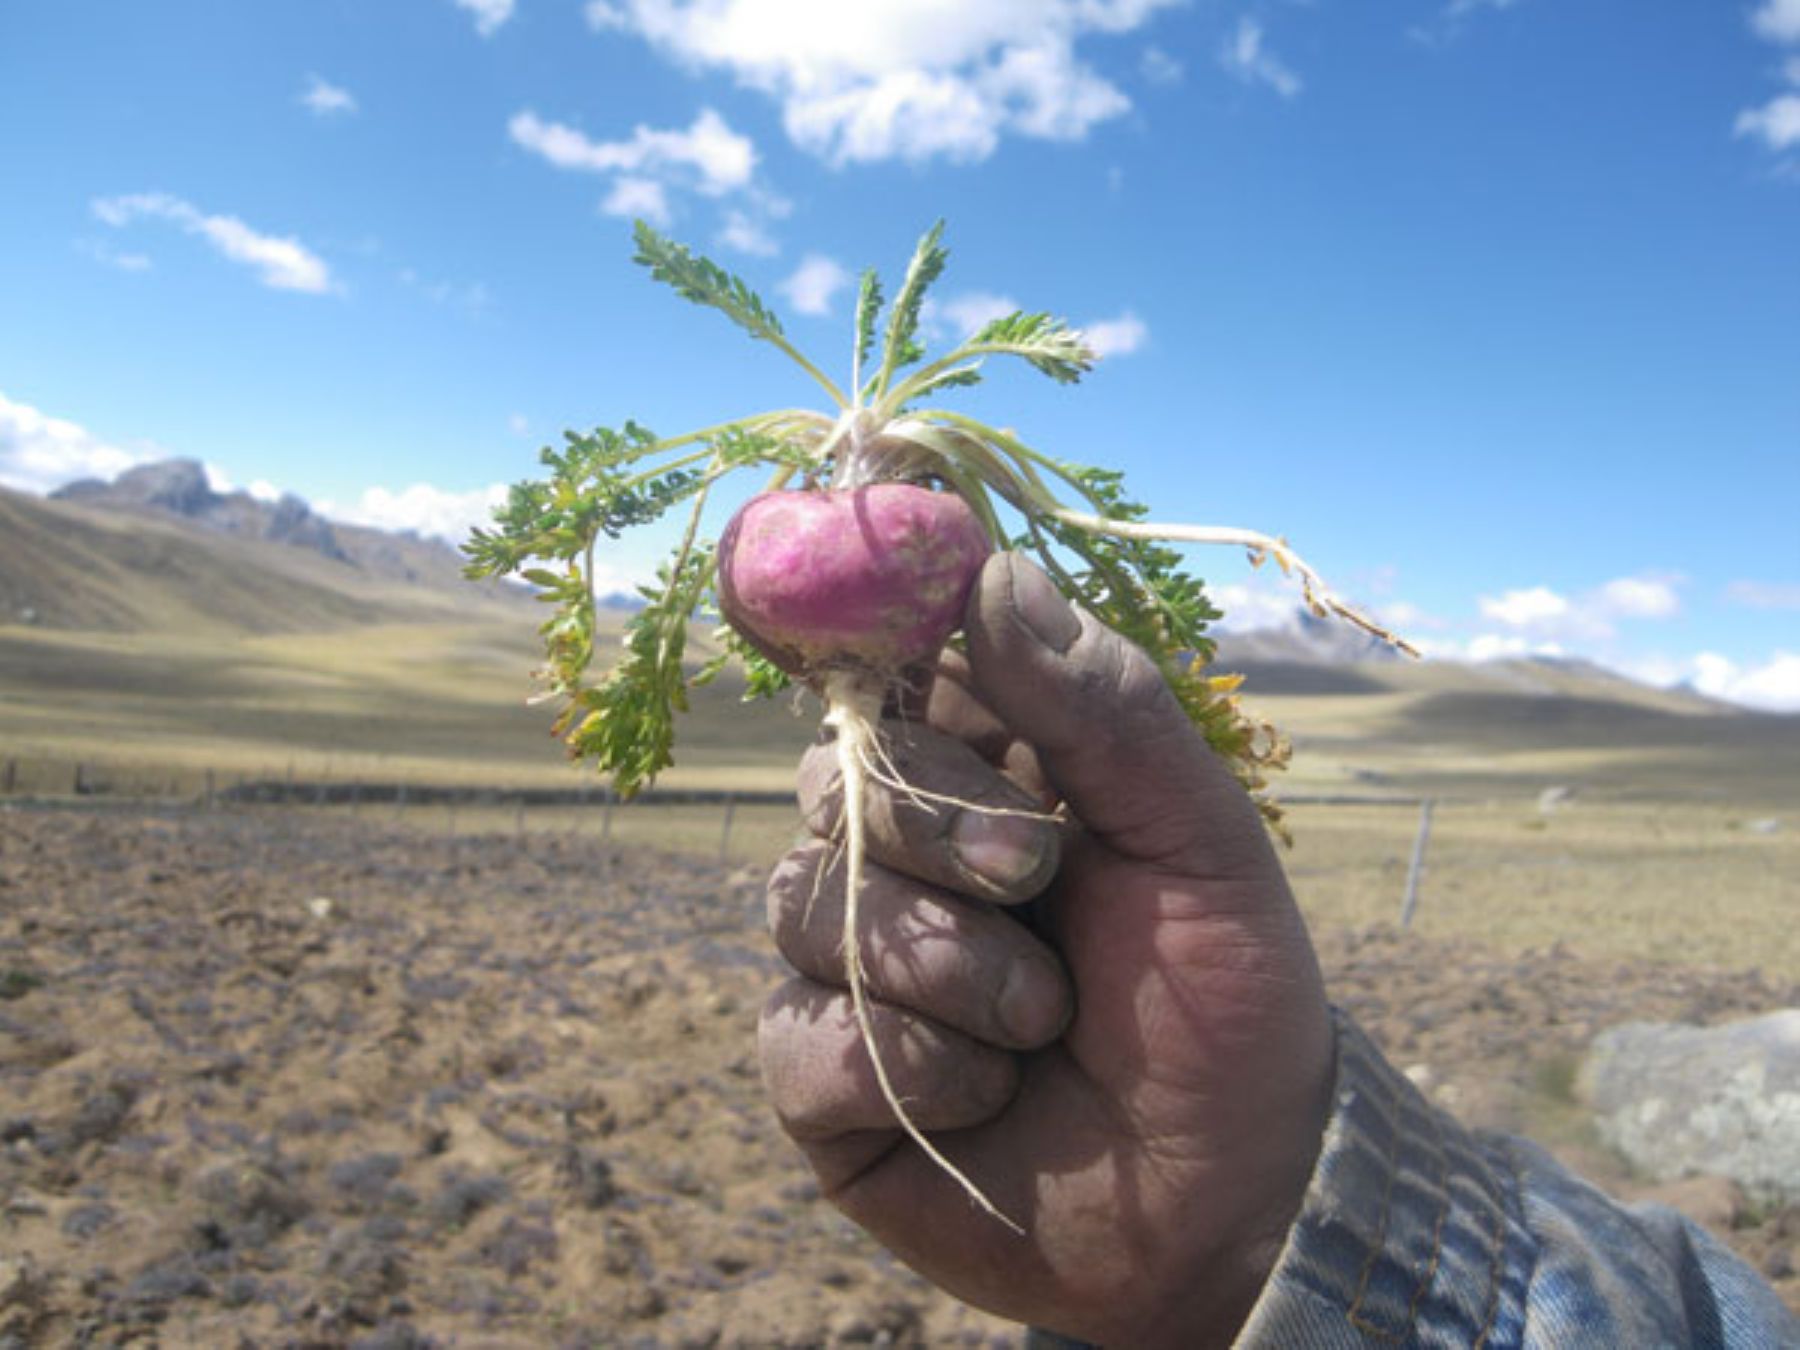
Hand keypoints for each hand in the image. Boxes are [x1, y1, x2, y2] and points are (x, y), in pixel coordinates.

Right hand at [758, 554, 1335, 1347]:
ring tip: (1040, 1019)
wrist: (1226, 1197)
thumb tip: (997, 571)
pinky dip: (908, 1065)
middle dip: (942, 827)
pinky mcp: (821, 1075)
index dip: (888, 650)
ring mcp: (853, 961)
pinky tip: (985, 1094)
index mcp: (992, 770)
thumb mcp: (1199, 839)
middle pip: (838, 779)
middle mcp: (903, 851)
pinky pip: (802, 1034)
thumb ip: (1105, 708)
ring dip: (944, 964)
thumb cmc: (1224, 998)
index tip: (927, 656)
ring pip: (807, 902)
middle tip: (1037, 873)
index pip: (894, 670)